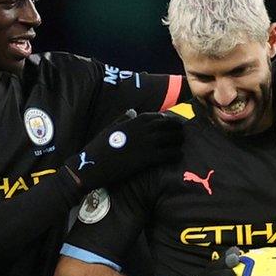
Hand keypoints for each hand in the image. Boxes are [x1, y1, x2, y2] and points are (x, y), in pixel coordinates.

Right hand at [65, 110, 183, 191]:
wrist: (94, 164)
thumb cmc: (101, 146)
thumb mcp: (112, 127)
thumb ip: (124, 118)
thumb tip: (133, 111)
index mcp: (136, 120)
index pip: (161, 117)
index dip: (169, 122)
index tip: (172, 127)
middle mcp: (145, 129)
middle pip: (170, 126)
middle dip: (177, 130)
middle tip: (181, 136)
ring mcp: (148, 143)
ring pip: (173, 139)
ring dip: (179, 142)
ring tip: (180, 146)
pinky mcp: (148, 158)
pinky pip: (169, 154)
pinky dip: (176, 154)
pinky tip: (178, 157)